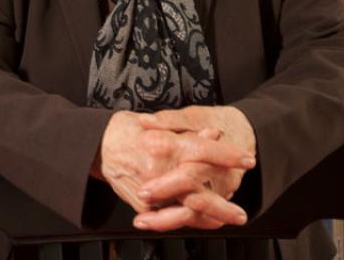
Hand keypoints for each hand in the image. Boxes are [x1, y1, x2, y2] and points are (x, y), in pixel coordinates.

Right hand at [93, 110, 253, 225]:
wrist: (96, 147)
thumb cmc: (125, 130)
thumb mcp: (157, 122)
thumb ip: (186, 129)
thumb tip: (212, 136)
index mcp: (162, 143)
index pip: (202, 150)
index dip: (228, 155)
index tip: (247, 159)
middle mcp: (157, 168)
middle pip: (198, 189)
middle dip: (223, 203)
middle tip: (242, 211)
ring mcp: (149, 189)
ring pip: (186, 208)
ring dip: (212, 216)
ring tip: (230, 219)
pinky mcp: (143, 205)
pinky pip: (171, 218)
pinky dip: (191, 220)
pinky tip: (206, 221)